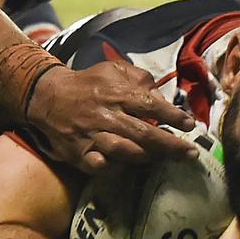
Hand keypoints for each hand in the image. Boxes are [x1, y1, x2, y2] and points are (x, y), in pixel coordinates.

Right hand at [26, 60, 196, 172]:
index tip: (190, 125)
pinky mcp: (79, 154)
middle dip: (170, 145)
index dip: (172, 116)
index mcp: (116, 93)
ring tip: (164, 160)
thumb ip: (140, 79)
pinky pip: (100, 166)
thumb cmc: (89, 84)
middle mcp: (105, 115)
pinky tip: (128, 167)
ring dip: (147, 157)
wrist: (48, 98)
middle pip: (142, 133)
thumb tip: (163, 96)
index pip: (149, 104)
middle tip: (190, 154)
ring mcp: (92, 136)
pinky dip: (115, 168)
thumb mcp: (114, 70)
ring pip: (124, 151)